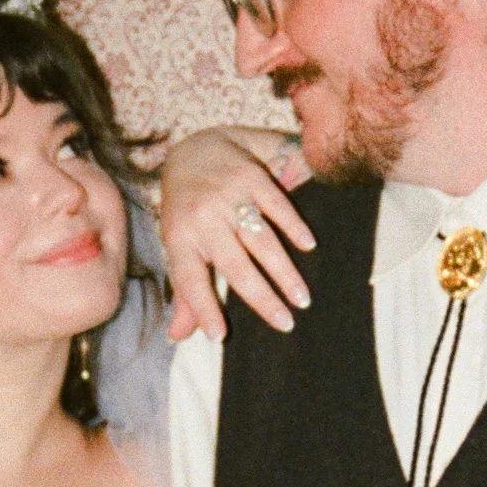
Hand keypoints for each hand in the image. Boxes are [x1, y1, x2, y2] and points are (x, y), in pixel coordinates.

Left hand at [159, 128, 313, 342]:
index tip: (220, 336)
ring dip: (284, 271)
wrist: (194, 150)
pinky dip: (294, 226)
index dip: (203, 308)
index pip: (190, 279)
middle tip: (286, 324)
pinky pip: (276, 205)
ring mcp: (227, 196)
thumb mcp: (178, 247)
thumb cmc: (186, 211)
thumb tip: (178, 337)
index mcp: (180, 239)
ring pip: (260, 240)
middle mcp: (202, 218)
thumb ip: (184, 293)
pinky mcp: (251, 177)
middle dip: (261, 297)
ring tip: (302, 298)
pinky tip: (309, 247)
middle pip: (235, 265)